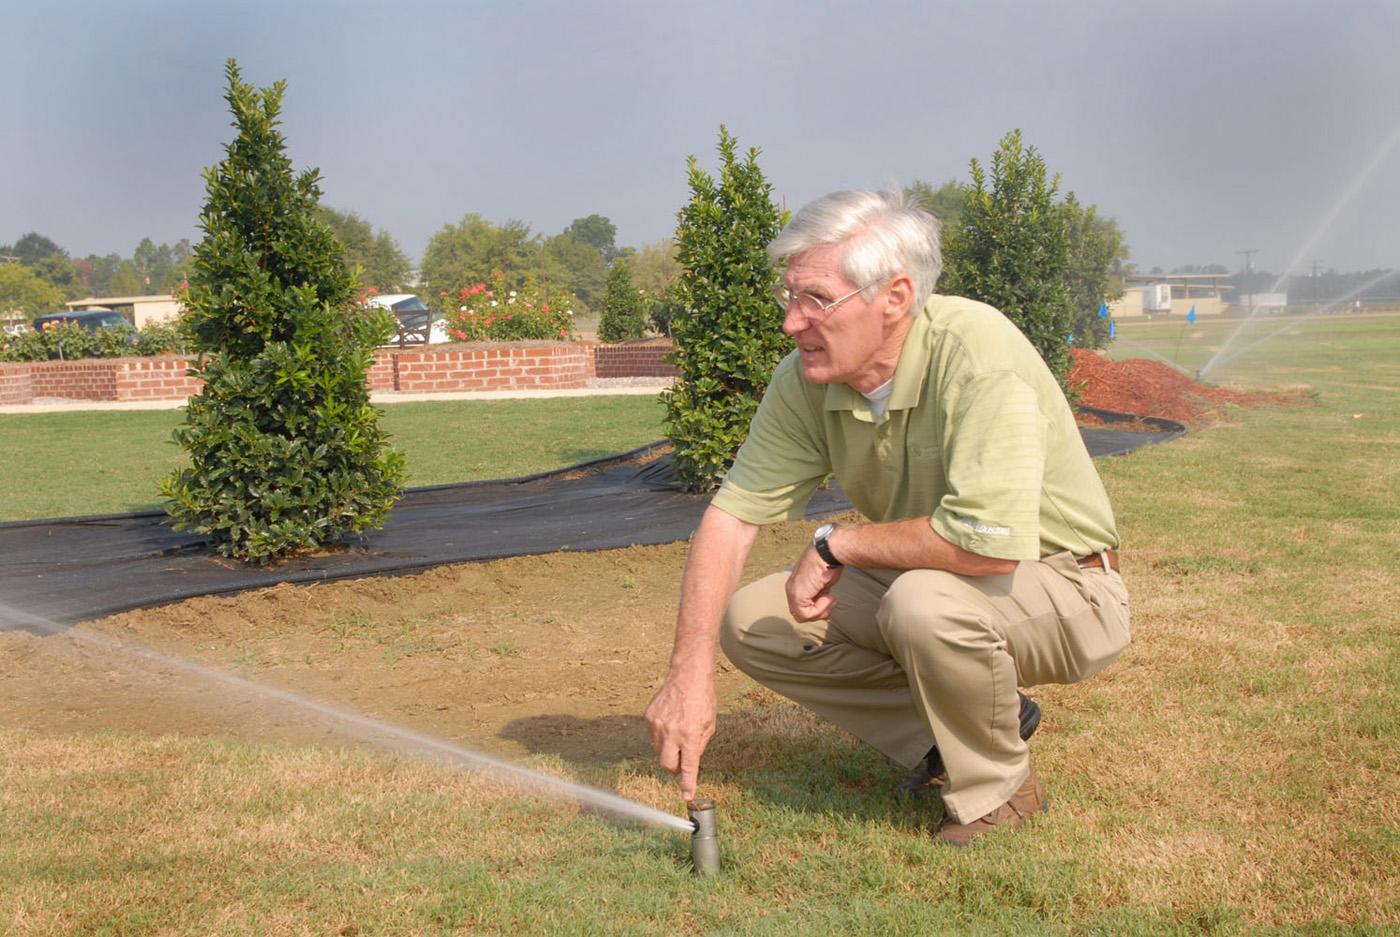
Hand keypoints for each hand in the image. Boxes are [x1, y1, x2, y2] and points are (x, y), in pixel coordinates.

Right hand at [644, 670, 716, 801]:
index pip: (688, 768)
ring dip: (668, 750)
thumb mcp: (710, 725)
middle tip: (681, 761)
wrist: (686, 676)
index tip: (687, 796)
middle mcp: (672, 733)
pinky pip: (653, 736)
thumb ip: (700, 745)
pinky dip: (661, 736)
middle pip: (666, 765)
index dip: (687, 784)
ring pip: (658, 751)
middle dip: (673, 769)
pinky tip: (670, 722)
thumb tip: (690, 762)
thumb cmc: (702, 700)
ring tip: (678, 733)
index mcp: (690, 736)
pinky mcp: (648, 718)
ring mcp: (657, 725)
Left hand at [786, 545, 842, 621]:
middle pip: (800, 614)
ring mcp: (792, 593)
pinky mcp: (797, 596)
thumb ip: (819, 594)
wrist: (828, 553)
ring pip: (802, 616)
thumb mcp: (823, 583)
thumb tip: (823, 604)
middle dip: (818, 612)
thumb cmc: (829, 563)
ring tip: (830, 598)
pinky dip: (820, 610)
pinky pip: (806, 614)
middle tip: (831, 601)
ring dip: (820, 612)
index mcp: (795, 584)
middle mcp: (791, 588)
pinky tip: (828, 596)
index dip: (817, 608)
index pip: (801, 606)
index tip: (830, 598)